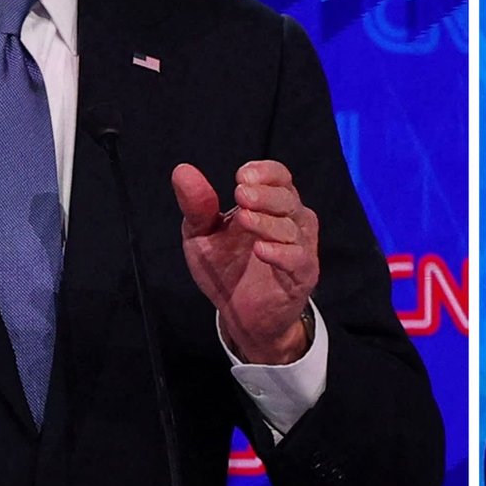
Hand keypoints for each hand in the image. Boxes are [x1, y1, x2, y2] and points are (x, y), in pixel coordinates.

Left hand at [174, 160, 319, 364]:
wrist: (239, 315)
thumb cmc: (226, 268)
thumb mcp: (202, 235)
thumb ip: (197, 205)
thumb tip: (182, 170)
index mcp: (271, 204)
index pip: (280, 176)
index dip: (265, 172)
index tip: (241, 177)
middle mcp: (292, 220)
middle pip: (287, 197)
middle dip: (264, 194)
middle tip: (240, 195)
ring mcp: (300, 247)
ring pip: (293, 227)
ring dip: (267, 221)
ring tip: (244, 219)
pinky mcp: (302, 275)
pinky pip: (298, 258)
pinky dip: (280, 252)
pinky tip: (260, 249)